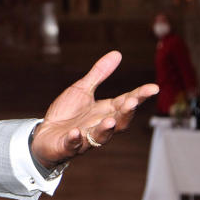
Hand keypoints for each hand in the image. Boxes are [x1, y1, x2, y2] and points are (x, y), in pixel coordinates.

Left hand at [31, 51, 157, 167]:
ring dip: (105, 129)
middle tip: (133, 103)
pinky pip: (72, 144)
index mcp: (105, 111)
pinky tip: (75, 133)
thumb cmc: (67, 113)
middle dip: (126, 113)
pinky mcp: (67, 145)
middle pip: (119, 122)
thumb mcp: (83, 89)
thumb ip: (99, 74)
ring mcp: (84, 137)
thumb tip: (117, 53)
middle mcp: (99, 125)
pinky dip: (75, 140)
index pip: (126, 103)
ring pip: (100, 136)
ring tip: (110, 121)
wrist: (45, 134)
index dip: (140, 96)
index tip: (154, 88)